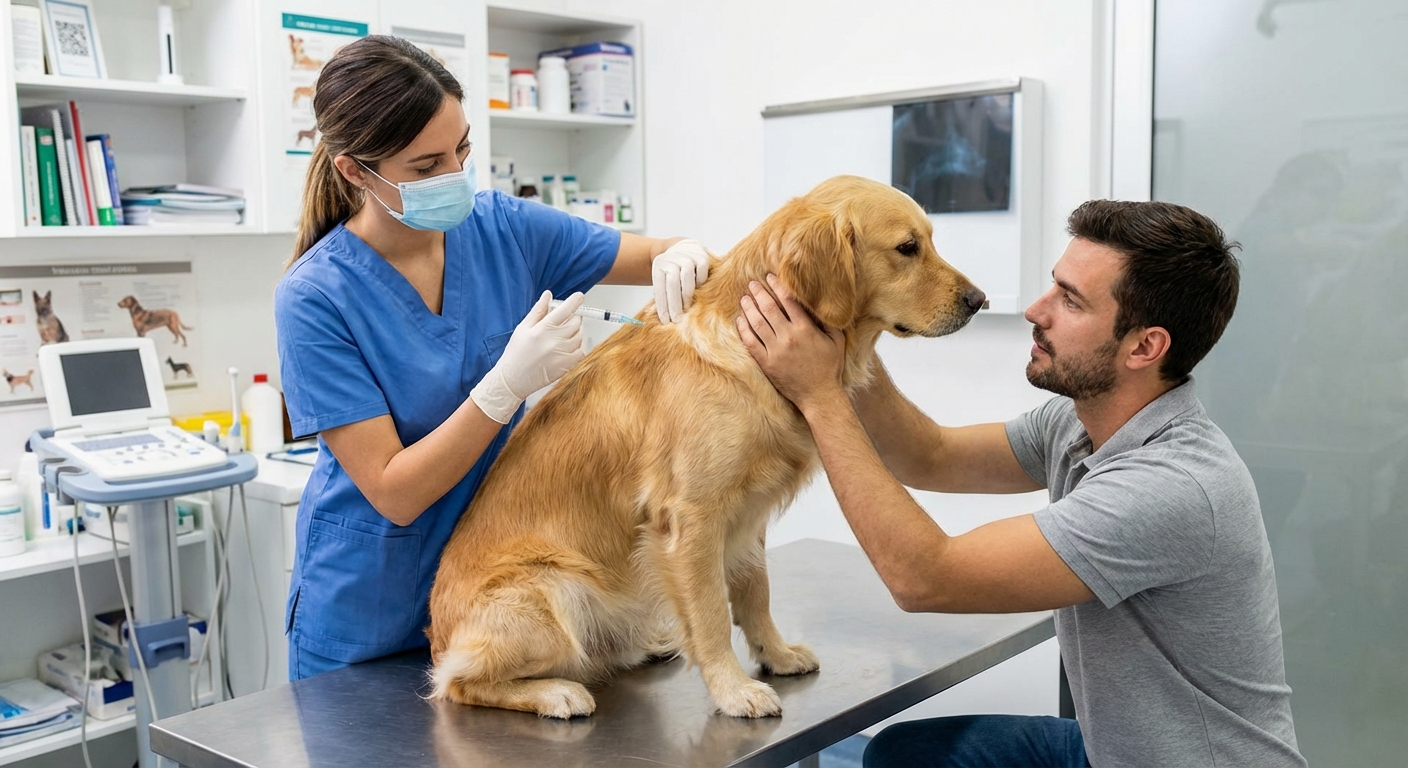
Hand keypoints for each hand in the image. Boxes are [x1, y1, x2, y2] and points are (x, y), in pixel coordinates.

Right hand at [470, 291, 585, 422]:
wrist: (513, 380)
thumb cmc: (516, 353)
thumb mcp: (523, 328)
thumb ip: (538, 310)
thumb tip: (548, 295)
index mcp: (542, 329)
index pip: (565, 310)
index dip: (575, 301)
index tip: (579, 297)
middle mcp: (554, 341)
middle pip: (575, 322)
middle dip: (574, 317)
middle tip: (567, 318)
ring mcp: (562, 355)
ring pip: (580, 336)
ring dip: (576, 331)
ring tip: (564, 334)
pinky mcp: (567, 366)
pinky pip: (581, 351)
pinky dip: (578, 346)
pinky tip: (568, 346)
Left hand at [652, 238, 710, 322]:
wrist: (682, 248)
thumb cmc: (674, 272)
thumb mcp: (665, 280)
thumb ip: (666, 294)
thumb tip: (666, 318)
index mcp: (658, 264)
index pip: (659, 287)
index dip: (662, 305)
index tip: (666, 321)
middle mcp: (670, 257)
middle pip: (672, 282)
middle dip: (675, 303)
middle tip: (678, 319)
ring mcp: (686, 253)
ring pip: (686, 274)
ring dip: (687, 294)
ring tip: (687, 308)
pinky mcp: (700, 253)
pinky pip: (701, 270)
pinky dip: (701, 282)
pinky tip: (699, 291)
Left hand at [736, 274, 846, 413]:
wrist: (818, 395)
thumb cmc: (829, 367)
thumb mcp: (836, 340)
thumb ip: (827, 320)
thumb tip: (819, 302)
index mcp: (805, 329)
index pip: (787, 300)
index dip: (777, 286)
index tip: (770, 277)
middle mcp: (788, 337)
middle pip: (768, 308)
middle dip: (759, 293)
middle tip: (752, 283)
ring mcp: (775, 350)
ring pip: (756, 323)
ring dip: (749, 308)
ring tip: (744, 298)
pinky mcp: (766, 363)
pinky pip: (750, 342)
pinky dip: (743, 329)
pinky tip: (740, 319)